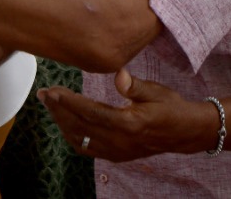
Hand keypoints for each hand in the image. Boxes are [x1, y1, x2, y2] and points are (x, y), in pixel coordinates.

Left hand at [39, 68, 214, 159]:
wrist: (185, 133)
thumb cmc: (171, 108)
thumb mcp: (157, 92)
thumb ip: (135, 86)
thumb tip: (119, 74)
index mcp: (129, 124)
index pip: (91, 113)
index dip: (69, 102)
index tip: (52, 91)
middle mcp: (120, 141)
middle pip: (80, 127)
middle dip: (58, 110)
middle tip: (44, 94)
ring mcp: (117, 151)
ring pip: (80, 140)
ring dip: (62, 122)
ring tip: (50, 105)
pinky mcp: (116, 155)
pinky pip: (87, 149)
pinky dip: (72, 135)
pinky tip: (65, 122)